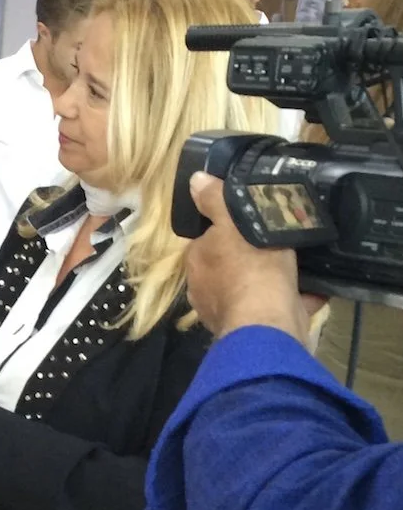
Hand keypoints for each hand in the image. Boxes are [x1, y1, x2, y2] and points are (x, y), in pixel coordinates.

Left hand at [185, 173, 309, 343]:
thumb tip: (195, 180)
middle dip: (252, 256)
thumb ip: (216, 202)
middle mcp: (206, 290)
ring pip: (253, 288)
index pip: (207, 240)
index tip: (252, 224)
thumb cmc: (250, 269)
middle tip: (281, 242)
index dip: (228, 231)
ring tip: (299, 262)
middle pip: (230, 264)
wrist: (269, 324)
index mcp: (198, 262)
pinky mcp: (256, 329)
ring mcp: (229, 312)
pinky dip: (295, 299)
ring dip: (273, 279)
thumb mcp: (236, 223)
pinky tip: (315, 289)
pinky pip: (278, 307)